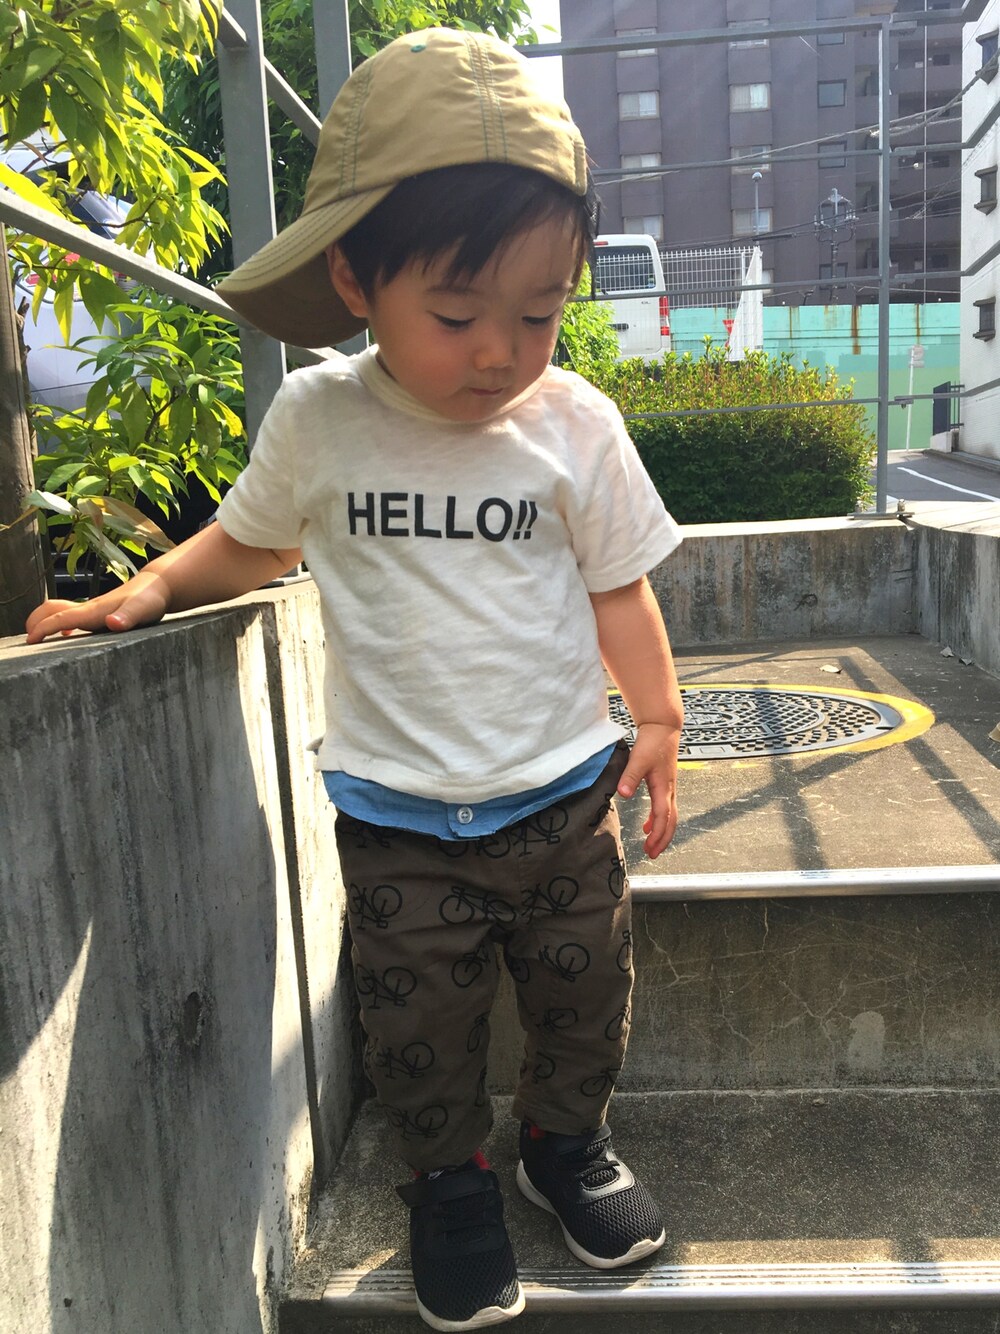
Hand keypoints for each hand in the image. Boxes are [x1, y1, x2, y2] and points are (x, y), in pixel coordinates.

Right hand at [24, 572, 169, 643]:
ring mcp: (92, 610)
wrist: (158, 586)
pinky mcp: (98, 612)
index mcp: (94, 611)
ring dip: (45, 621)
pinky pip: (72, 616)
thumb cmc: (150, 600)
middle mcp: (89, 609)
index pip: (61, 618)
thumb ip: (127, 617)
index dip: (43, 628)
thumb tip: (112, 623)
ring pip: (59, 611)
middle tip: (28, 640)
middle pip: (52, 609)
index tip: (29, 640)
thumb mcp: (142, 611)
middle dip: (35, 621)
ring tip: (37, 639)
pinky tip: (66, 636)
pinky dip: (60, 624)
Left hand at [615, 722, 679, 858]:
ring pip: (669, 816)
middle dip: (662, 840)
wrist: (663, 727)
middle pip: (670, 821)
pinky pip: (664, 807)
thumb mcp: (638, 759)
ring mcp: (668, 788)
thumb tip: (624, 794)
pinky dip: (656, 819)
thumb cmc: (653, 742)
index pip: (662, 816)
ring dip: (660, 832)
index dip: (657, 834)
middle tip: (651, 854)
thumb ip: (630, 776)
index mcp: (663, 787)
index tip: (649, 847)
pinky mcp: (664, 784)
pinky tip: (646, 825)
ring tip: (650, 846)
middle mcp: (669, 790)